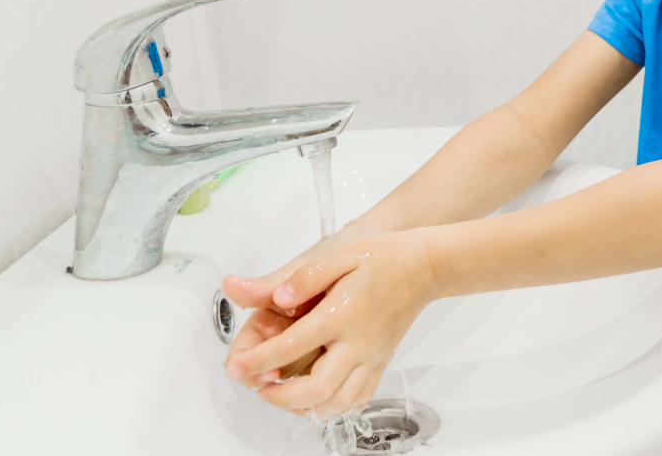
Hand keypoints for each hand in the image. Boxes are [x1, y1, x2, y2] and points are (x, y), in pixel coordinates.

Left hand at [223, 231, 438, 417]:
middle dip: (280, 396)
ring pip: (337, 402)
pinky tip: (317, 400)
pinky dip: (335, 408)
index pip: (292, 345)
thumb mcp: (340, 254)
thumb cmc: (383, 257)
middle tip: (258, 387)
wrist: (425, 266)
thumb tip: (278, 297)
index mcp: (341, 314)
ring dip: (305, 407)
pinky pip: (359, 399)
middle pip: (316, 388)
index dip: (258, 359)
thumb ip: (306, 276)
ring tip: (282, 396)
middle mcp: (358, 343)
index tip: (236, 366)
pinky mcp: (381, 362)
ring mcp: (372, 357)